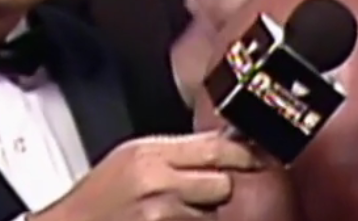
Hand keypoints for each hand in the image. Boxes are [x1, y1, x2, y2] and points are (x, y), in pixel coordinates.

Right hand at [29, 132, 262, 220]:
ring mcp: (160, 217)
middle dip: (218, 192)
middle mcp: (157, 186)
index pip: (218, 149)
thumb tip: (228, 143)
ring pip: (213, 215)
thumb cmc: (97, 199)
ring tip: (173, 214)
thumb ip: (180, 151)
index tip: (260, 157)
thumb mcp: (132, 158)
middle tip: (197, 195)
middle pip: (223, 186)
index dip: (245, 155)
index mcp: (150, 156)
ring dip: (202, 217)